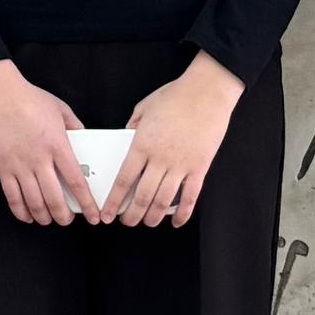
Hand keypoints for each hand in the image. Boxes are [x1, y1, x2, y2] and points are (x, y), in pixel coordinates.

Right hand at [0, 60, 100, 227]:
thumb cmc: (29, 98)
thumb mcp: (61, 109)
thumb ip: (75, 127)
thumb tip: (82, 138)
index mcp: (58, 145)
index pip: (77, 182)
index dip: (87, 203)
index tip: (94, 215)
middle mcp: (39, 159)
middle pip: (55, 198)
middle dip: (64, 216)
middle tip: (68, 220)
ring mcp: (19, 165)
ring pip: (34, 202)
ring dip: (44, 216)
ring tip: (49, 220)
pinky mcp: (2, 167)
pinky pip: (12, 196)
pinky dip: (20, 210)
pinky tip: (27, 216)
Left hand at [111, 55, 242, 227]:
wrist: (207, 92)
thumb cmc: (176, 96)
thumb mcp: (144, 108)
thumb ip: (132, 127)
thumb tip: (126, 138)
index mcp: (142, 145)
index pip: (123, 181)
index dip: (113, 201)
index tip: (106, 214)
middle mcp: (160, 159)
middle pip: (142, 196)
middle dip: (131, 214)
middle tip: (126, 221)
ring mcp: (181, 165)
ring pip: (163, 200)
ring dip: (153, 216)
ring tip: (146, 222)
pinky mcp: (200, 167)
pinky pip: (190, 196)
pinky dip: (183, 212)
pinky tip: (176, 221)